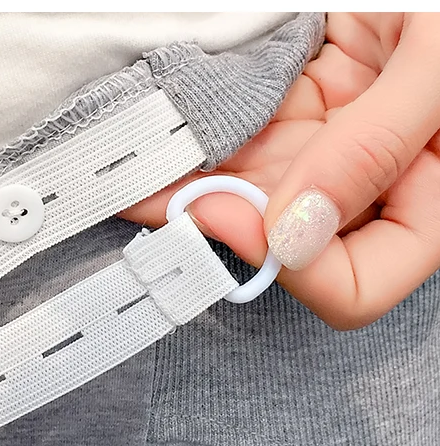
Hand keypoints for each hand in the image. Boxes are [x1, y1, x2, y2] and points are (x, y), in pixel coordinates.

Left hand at [121, 13, 439, 329]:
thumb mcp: (434, 68)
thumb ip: (372, 150)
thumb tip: (292, 234)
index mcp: (424, 197)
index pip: (355, 285)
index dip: (290, 266)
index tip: (229, 212)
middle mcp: (366, 187)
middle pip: (276, 241)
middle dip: (210, 220)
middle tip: (145, 194)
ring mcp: (322, 150)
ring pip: (242, 191)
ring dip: (184, 184)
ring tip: (128, 171)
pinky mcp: (292, 110)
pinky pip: (236, 137)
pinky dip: (195, 138)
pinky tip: (154, 134)